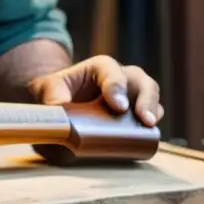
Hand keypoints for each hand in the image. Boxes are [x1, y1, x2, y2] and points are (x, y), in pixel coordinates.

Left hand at [27, 54, 162, 126]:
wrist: (61, 101)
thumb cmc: (58, 90)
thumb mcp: (50, 88)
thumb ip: (53, 96)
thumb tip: (59, 111)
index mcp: (100, 67)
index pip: (112, 72)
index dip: (117, 87)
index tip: (118, 106)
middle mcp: (122, 77)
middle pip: (141, 82)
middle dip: (145, 99)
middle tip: (144, 119)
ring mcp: (132, 94)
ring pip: (151, 96)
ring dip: (153, 111)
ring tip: (149, 127)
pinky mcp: (135, 112)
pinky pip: (151, 115)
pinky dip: (152, 124)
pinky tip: (149, 136)